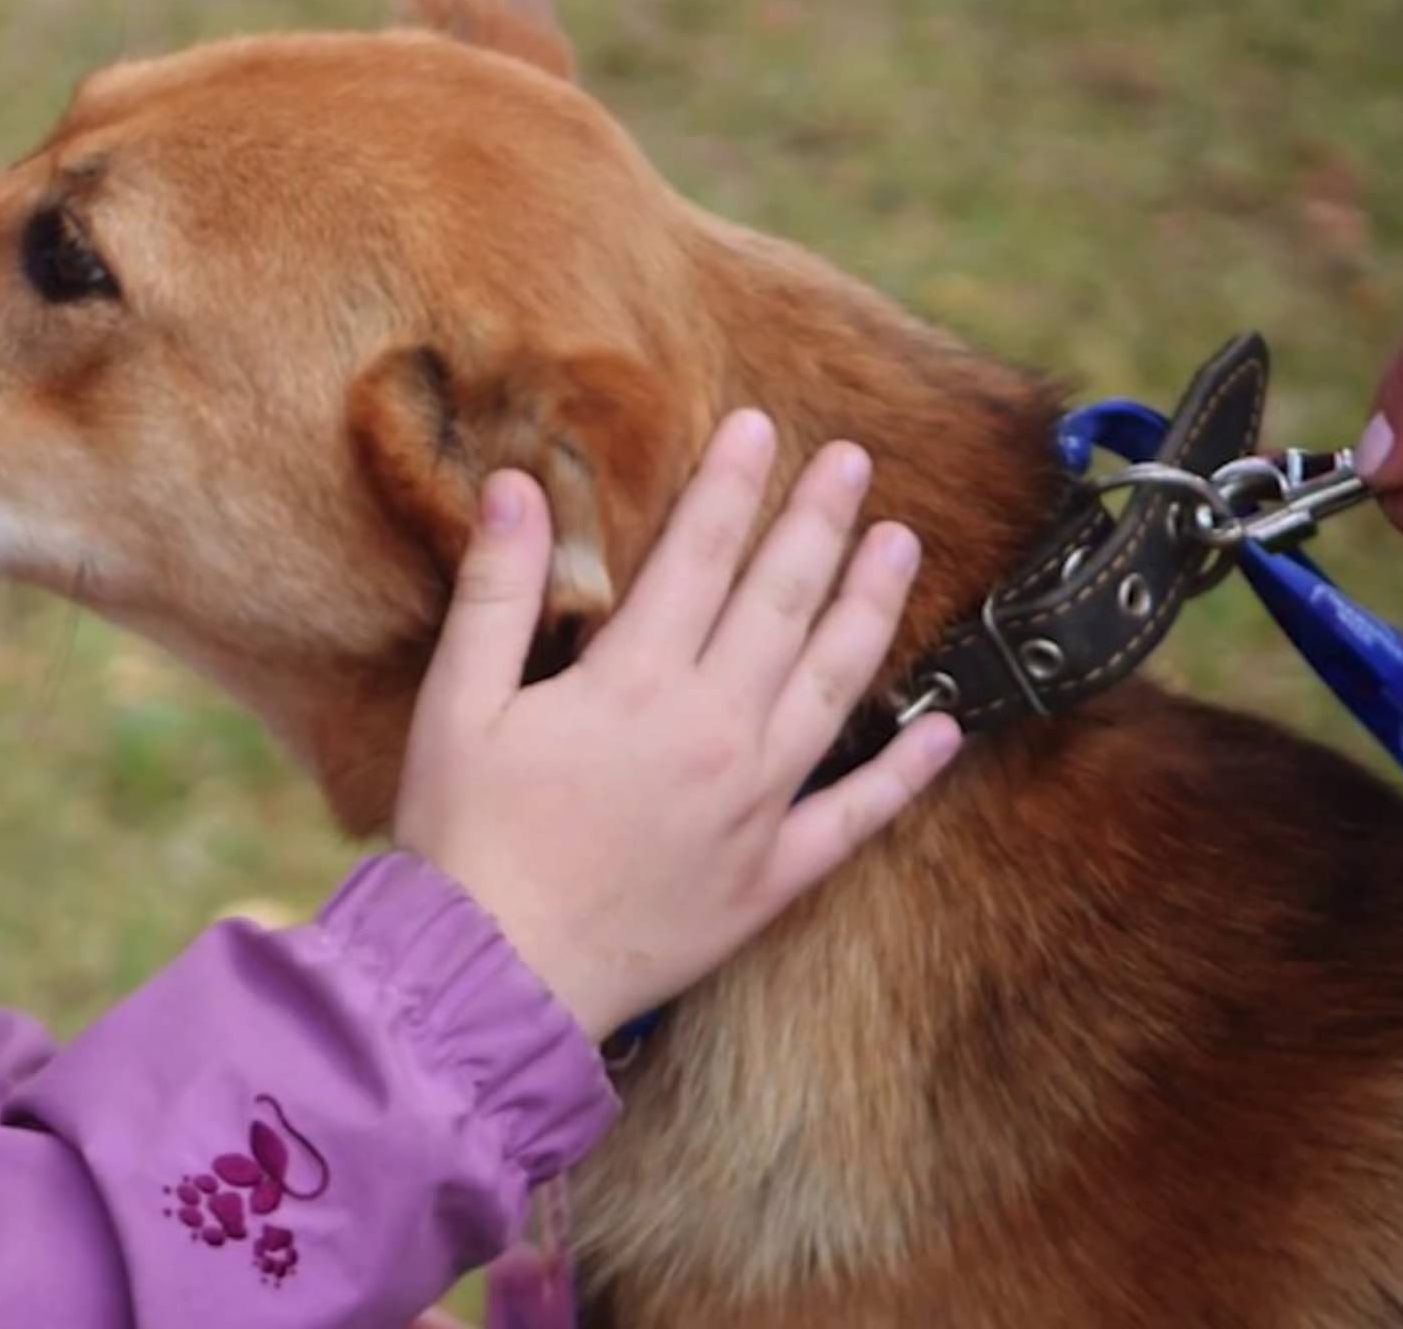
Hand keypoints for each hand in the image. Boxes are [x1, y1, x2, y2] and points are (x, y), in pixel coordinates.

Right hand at [395, 409, 962, 1041]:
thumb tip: (518, 486)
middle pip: (782, 603)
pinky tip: (945, 730)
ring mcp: (754, 805)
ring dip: (871, 610)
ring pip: (835, 686)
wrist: (493, 977)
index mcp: (636, 684)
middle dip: (819, 522)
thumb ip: (496, 592)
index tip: (763, 426)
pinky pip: (856, 814)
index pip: (700, 556)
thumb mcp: (457, 704)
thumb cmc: (465, 841)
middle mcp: (714, 732)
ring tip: (901, 545)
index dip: (732, 484)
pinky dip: (906, 773)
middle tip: (854, 461)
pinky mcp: (770, 876)